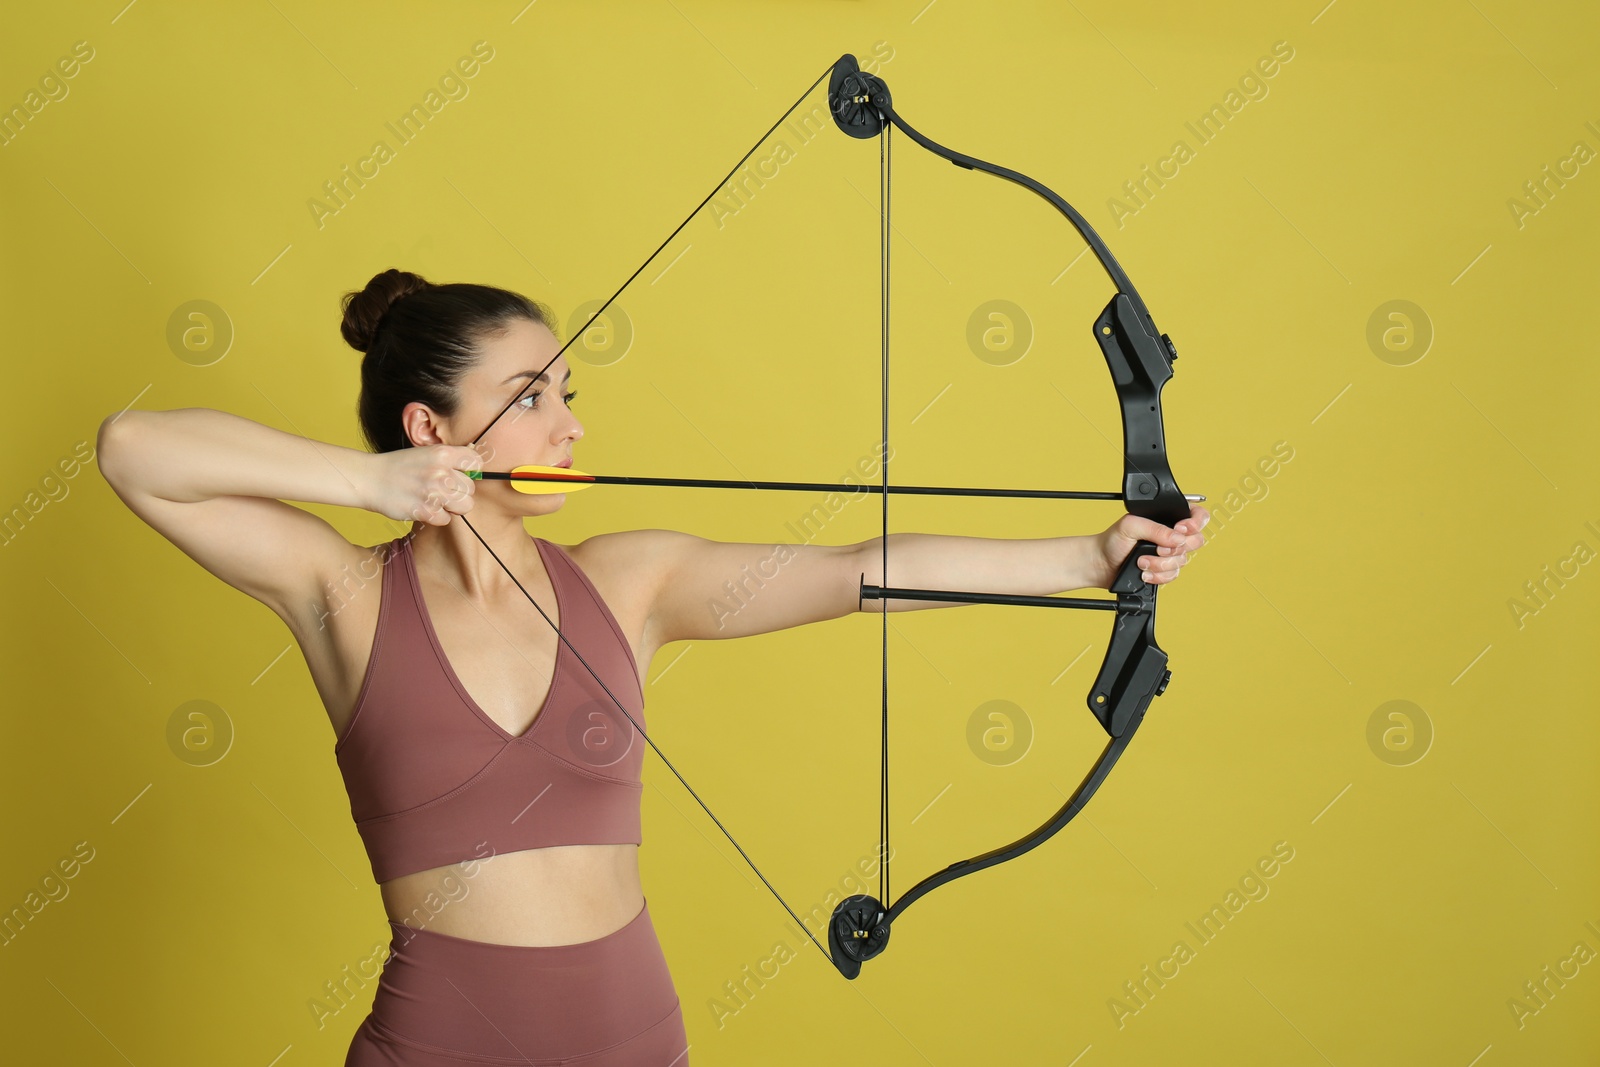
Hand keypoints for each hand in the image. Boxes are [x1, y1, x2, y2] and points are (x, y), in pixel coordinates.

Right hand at [363, 443, 484, 524]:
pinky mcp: (425, 511)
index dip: (470, 470)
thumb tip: (476, 464)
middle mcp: (441, 472)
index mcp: (443, 453)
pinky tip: (424, 507)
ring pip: (465, 506)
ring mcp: (433, 492)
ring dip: (452, 506)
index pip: (475, 462)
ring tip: (436, 500)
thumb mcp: (426, 453)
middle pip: (471, 488)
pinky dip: (436, 517)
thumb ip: (450, 458)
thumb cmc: (400, 466)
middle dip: (459, 491)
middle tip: (442, 490)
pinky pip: (446, 519)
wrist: (370, 479)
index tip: (460, 474)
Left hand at [1098, 503, 1208, 586]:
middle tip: (1157, 548)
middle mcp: (1171, 535)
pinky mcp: (1164, 570)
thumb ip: (1154, 528)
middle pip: (1195, 541)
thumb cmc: (1112, 540)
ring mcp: (1169, 554)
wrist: (1101, 564)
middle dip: (1174, 548)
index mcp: (1166, 518)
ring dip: (1160, 563)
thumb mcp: (1130, 526)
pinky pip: (1173, 575)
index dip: (1195, 523)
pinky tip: (1144, 572)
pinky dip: (1158, 575)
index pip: (1197, 515)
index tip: (1180, 529)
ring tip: (1141, 561)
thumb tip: (1177, 538)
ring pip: (1182, 561)